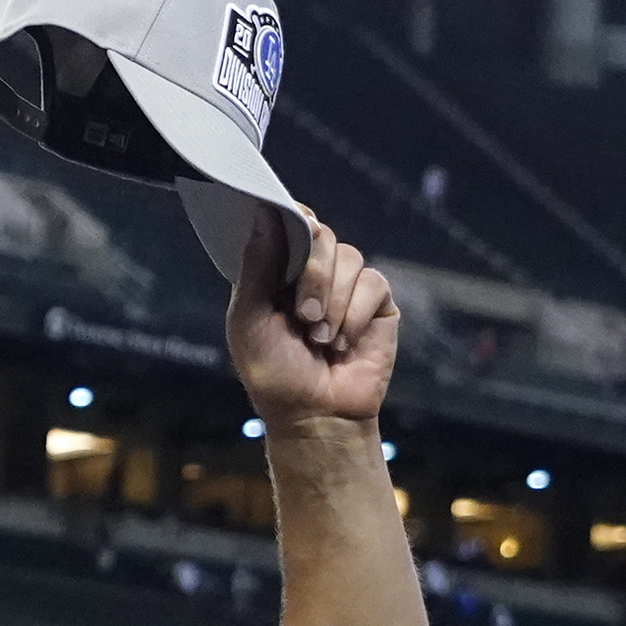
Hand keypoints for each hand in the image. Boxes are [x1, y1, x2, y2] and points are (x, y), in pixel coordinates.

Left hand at [225, 203, 395, 428]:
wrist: (314, 414)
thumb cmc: (274, 373)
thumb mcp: (249, 320)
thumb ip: (256, 266)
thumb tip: (265, 211)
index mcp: (277, 271)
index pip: (290, 224)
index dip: (294, 218)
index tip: (298, 223)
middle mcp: (312, 272)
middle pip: (322, 235)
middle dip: (313, 275)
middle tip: (304, 316)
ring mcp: (346, 285)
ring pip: (350, 257)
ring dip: (333, 303)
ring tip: (320, 340)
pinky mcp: (376, 302)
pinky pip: (372, 283)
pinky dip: (355, 316)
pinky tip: (344, 343)